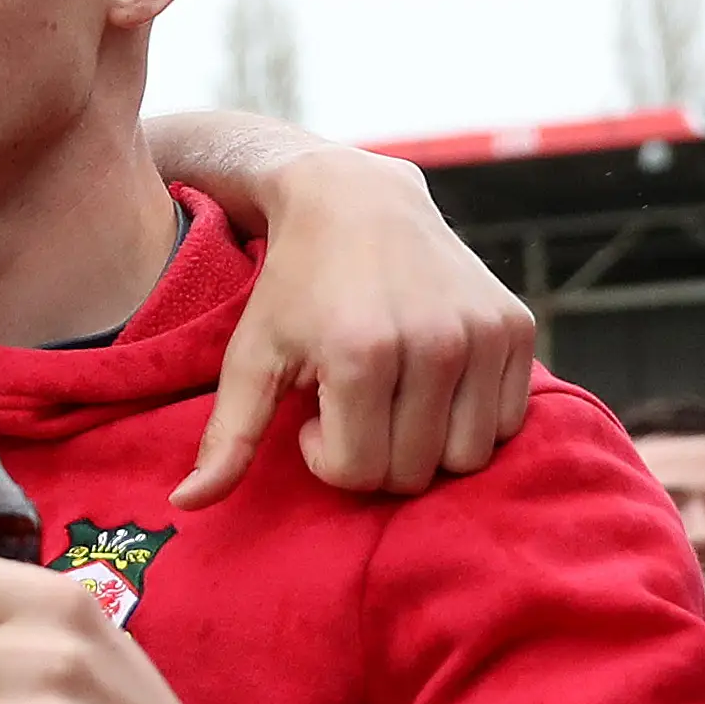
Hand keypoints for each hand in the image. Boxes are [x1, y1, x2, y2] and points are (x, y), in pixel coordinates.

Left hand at [179, 149, 533, 506]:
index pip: (359, 474)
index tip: (312, 412)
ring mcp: (482, 333)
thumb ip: (226, 436)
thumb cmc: (295, 285)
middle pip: (415, 474)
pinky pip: (508, 422)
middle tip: (351, 404)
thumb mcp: (251, 355)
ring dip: (426, 444)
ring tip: (391, 397)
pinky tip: (431, 383)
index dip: (327, 457)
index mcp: (362, 354)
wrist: (356, 198)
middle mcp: (432, 343)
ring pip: (468, 458)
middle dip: (376, 455)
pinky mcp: (516, 325)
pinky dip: (470, 419)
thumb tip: (188, 505)